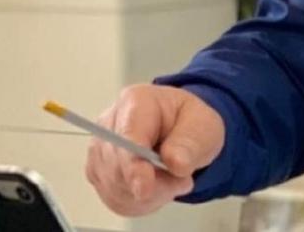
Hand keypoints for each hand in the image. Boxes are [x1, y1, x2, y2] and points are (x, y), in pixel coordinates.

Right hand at [85, 84, 224, 216]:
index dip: (134, 167)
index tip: (145, 189)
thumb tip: (175, 163)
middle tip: (182, 180)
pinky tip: (157, 187)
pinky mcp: (100, 172)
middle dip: (153, 184)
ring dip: (148, 195)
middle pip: (118, 167)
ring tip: (172, 180)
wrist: (183, 130)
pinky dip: (138, 202)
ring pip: (114, 187)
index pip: (127, 137)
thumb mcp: (203, 125)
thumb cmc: (189, 123)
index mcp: (137, 101)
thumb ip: (190, 143)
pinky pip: (114, 199)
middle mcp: (111, 122)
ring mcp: (101, 148)